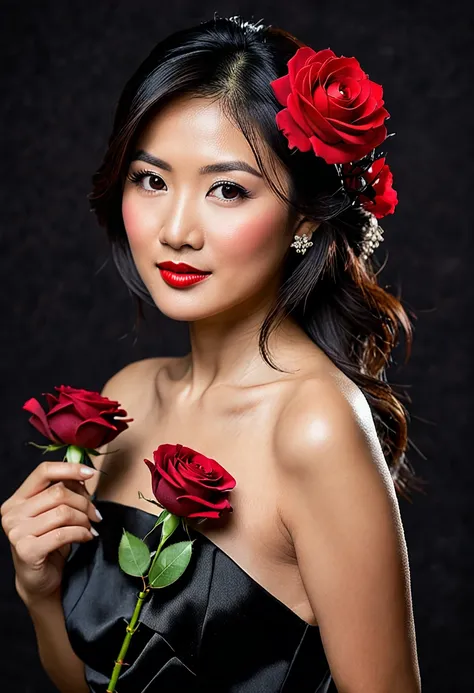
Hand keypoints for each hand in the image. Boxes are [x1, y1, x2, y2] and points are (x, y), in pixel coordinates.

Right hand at [0, 461, 101, 606]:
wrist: (39, 580)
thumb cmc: (49, 543)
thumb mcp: (55, 513)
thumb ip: (64, 493)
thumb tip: (85, 474)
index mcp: (17, 499)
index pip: (43, 471)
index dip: (69, 468)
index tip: (91, 473)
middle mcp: (12, 513)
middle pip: (58, 492)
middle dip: (84, 502)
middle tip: (95, 514)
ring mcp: (16, 532)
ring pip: (63, 512)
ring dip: (84, 520)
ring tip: (89, 527)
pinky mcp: (27, 550)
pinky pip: (63, 533)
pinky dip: (82, 534)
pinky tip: (87, 538)